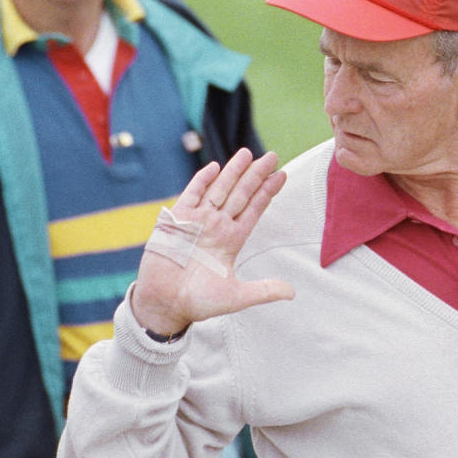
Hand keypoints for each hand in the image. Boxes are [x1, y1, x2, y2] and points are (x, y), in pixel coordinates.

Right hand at [131, 148, 294, 335]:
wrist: (165, 303)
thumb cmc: (198, 302)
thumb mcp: (237, 296)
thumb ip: (264, 291)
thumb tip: (292, 293)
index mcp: (231, 241)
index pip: (254, 210)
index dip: (267, 193)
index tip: (281, 175)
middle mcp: (216, 227)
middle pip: (240, 194)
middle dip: (256, 175)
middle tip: (272, 156)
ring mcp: (197, 222)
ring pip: (219, 190)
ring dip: (233, 172)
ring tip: (248, 154)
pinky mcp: (176, 221)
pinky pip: (191, 195)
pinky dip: (202, 181)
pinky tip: (214, 167)